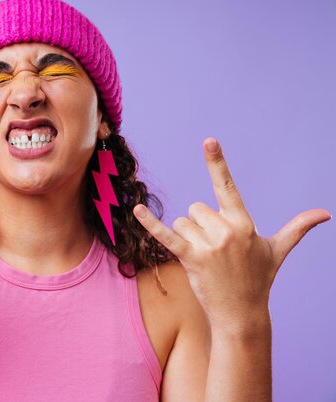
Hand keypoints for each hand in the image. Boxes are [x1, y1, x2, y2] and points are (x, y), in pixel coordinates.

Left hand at [134, 137, 330, 330]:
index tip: (208, 140)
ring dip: (187, 237)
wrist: (242, 313)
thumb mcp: (277, 250)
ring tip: (204, 258)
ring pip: (182, 222)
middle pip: (195, 208)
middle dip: (200, 226)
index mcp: (243, 223)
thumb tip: (325, 214)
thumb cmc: (258, 278)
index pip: (227, 186)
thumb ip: (297, 228)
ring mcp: (208, 245)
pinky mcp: (190, 258)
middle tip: (214, 249)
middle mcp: (227, 230)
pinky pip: (166, 236)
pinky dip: (149, 223)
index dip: (217, 163)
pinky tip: (136, 210)